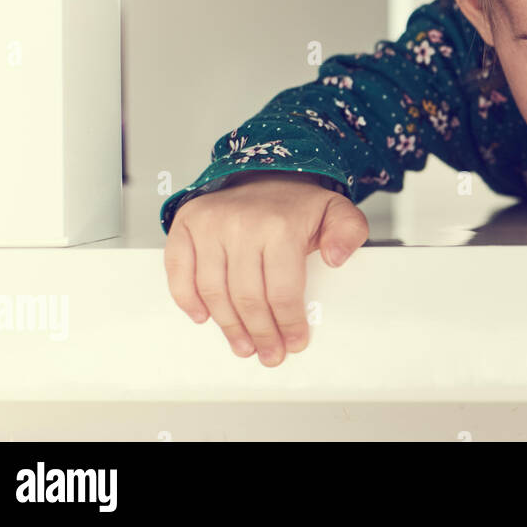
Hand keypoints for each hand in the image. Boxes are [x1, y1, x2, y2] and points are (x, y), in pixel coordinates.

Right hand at [163, 171, 369, 365]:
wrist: (263, 173)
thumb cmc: (296, 204)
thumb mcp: (337, 211)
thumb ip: (349, 232)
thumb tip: (336, 257)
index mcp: (280, 225)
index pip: (282, 290)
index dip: (289, 323)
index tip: (294, 342)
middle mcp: (241, 224)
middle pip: (247, 297)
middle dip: (260, 333)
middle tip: (268, 353)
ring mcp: (209, 225)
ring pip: (214, 291)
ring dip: (228, 326)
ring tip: (242, 345)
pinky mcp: (186, 225)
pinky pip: (178, 270)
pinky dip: (187, 299)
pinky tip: (204, 318)